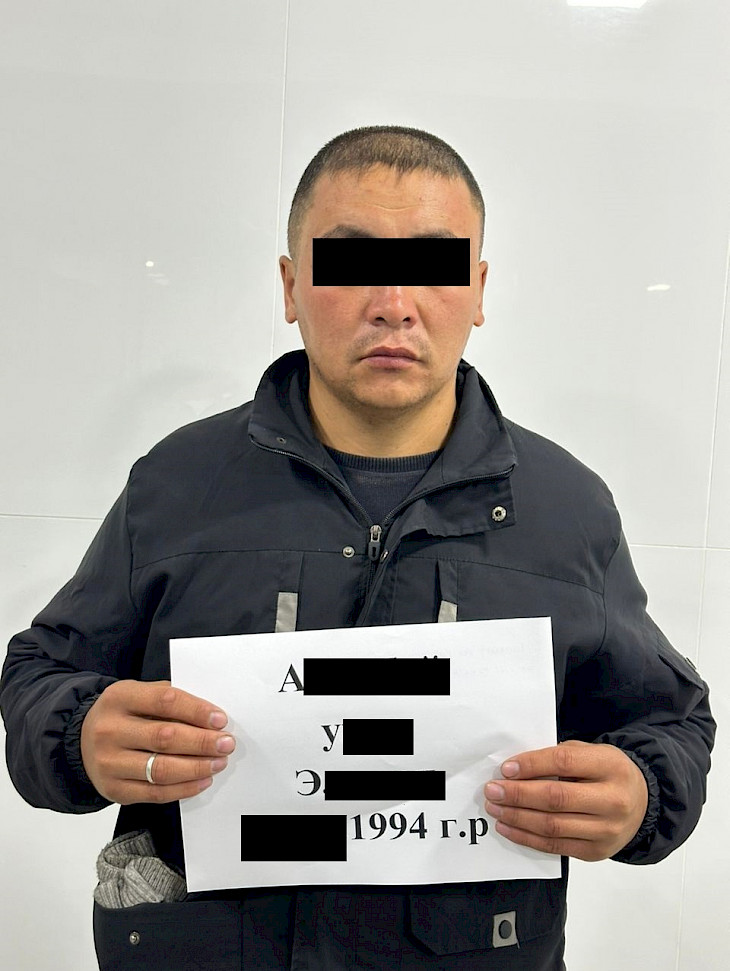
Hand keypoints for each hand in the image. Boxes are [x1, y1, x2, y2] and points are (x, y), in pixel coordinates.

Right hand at [80, 680, 234, 803]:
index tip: (221, 720)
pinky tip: (203, 780)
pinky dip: (184, 788)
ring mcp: (109, 763)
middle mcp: (110, 730)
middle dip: (203, 742)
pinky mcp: (113, 790)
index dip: (197, 711)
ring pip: (162, 769)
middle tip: (227, 744)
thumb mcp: (137, 693)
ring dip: (198, 767)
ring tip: (219, 762)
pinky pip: (155, 793)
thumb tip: (210, 717)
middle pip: (165, 738)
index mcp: (119, 698)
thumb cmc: (122, 714)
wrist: (81, 740)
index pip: (165, 701)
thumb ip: (168, 699)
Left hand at [483, 740, 648, 861]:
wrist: (642, 804)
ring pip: (552, 826)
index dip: (531, 765)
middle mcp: (612, 800)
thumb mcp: (591, 753)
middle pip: (556, 798)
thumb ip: (559, 757)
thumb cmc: (606, 773)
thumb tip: (515, 770)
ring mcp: (606, 830)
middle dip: (518, 794)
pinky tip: (508, 828)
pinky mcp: (597, 852)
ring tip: (495, 809)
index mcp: (610, 766)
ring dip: (517, 818)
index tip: (505, 769)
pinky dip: (527, 838)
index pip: (563, 762)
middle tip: (492, 790)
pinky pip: (555, 847)